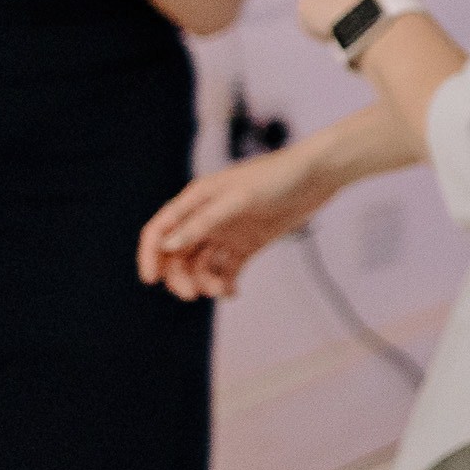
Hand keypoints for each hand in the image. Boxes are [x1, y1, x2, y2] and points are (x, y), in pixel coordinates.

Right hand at [138, 148, 332, 299]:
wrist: (319, 175)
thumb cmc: (277, 177)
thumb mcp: (238, 198)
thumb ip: (203, 222)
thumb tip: (168, 245)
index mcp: (196, 199)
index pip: (159, 229)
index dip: (150, 254)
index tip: (151, 280)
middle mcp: (207, 217)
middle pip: (177, 254)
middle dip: (179, 276)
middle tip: (194, 294)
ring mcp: (227, 231)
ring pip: (201, 265)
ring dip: (204, 281)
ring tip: (222, 290)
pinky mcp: (248, 243)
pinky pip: (227, 269)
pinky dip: (225, 283)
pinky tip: (233, 292)